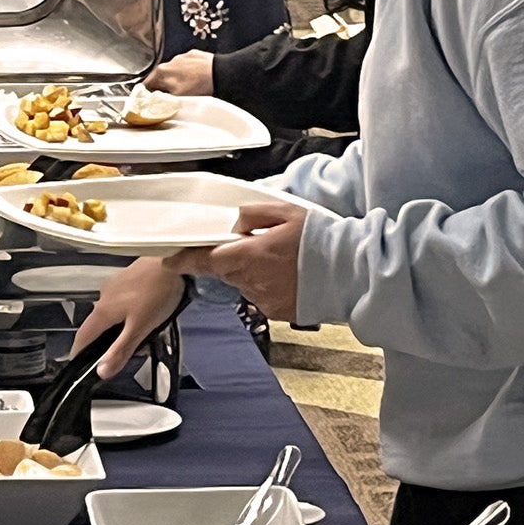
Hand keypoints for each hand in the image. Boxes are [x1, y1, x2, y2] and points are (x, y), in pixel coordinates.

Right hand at [73, 258, 190, 378]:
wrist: (171, 259)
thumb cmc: (156, 295)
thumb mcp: (140, 328)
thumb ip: (121, 350)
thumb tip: (101, 372)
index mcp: (103, 312)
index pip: (82, 337)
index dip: (78, 353)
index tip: (79, 368)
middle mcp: (102, 298)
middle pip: (96, 327)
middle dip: (105, 344)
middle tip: (122, 357)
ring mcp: (113, 287)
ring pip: (109, 315)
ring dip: (117, 330)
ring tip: (138, 338)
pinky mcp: (125, 280)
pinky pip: (118, 304)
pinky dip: (124, 316)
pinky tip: (142, 317)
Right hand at [145, 50, 214, 95]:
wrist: (221, 73)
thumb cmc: (200, 85)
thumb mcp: (176, 99)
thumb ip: (161, 101)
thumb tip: (153, 104)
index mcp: (161, 72)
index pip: (146, 85)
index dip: (148, 96)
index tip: (151, 102)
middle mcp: (170, 62)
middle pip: (160, 78)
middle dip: (163, 88)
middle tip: (171, 99)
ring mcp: (183, 58)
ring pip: (175, 71)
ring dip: (177, 80)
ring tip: (187, 90)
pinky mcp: (195, 56)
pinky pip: (188, 66)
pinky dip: (190, 73)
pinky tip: (197, 81)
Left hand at [166, 201, 308, 322]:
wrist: (352, 271)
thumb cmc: (322, 239)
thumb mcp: (286, 212)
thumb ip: (252, 215)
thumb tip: (234, 222)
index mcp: (251, 255)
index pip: (206, 259)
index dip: (185, 259)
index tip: (170, 259)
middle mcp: (253, 281)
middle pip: (225, 271)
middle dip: (229, 259)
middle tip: (254, 246)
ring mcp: (264, 299)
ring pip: (243, 283)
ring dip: (251, 272)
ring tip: (280, 260)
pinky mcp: (277, 312)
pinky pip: (260, 296)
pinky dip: (266, 285)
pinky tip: (287, 276)